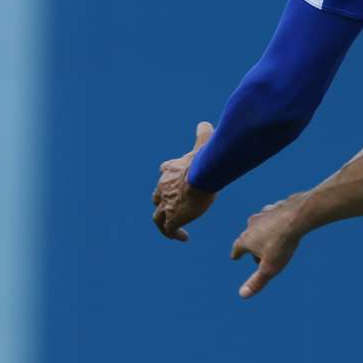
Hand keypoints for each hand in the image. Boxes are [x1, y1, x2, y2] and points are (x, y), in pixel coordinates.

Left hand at [152, 121, 216, 241]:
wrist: (201, 174)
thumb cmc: (203, 159)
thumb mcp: (202, 145)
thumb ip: (203, 135)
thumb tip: (205, 124)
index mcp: (170, 170)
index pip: (164, 172)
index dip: (168, 177)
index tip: (176, 183)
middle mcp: (164, 187)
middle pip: (157, 196)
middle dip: (163, 202)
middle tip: (175, 208)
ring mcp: (167, 204)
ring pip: (158, 217)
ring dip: (165, 222)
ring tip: (176, 229)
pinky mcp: (173, 218)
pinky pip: (169, 230)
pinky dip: (174, 234)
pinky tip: (184, 238)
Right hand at [230, 194, 306, 297]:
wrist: (297, 216)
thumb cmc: (282, 244)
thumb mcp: (270, 268)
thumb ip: (257, 282)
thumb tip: (242, 295)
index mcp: (246, 239)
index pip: (237, 248)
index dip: (237, 254)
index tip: (235, 257)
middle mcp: (252, 224)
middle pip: (249, 236)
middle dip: (252, 245)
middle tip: (259, 256)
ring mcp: (264, 213)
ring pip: (260, 224)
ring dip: (263, 232)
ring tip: (270, 238)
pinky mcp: (277, 206)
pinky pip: (274, 215)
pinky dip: (275, 221)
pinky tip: (282, 222)